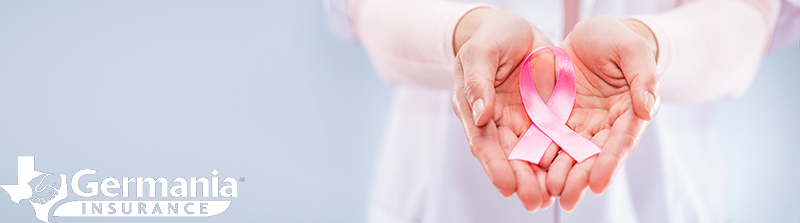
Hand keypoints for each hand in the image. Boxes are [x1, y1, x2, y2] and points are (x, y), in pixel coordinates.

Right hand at [452, 8, 557, 210]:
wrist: (515, 28)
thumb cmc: (491, 37)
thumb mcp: (481, 53)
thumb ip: (478, 83)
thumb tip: (480, 115)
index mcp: (476, 111)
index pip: (485, 143)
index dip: (495, 166)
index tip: (506, 185)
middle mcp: (498, 123)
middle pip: (509, 158)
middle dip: (521, 180)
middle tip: (534, 201)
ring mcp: (522, 122)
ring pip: (532, 156)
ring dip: (540, 179)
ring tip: (551, 200)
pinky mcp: (545, 117)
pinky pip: (554, 141)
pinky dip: (561, 160)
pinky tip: (571, 177)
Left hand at [543, 15, 660, 209]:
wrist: (589, 33)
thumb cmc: (617, 39)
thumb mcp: (633, 50)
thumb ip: (643, 79)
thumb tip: (648, 109)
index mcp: (628, 113)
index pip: (621, 143)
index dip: (610, 164)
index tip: (598, 183)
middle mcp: (603, 125)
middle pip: (593, 156)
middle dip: (580, 178)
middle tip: (568, 198)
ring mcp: (579, 123)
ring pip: (569, 153)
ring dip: (560, 174)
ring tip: (550, 192)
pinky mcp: (556, 116)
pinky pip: (547, 137)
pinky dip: (541, 154)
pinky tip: (531, 169)